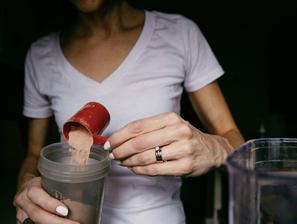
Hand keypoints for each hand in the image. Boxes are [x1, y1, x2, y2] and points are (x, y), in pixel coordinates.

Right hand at [14, 176, 78, 223]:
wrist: (27, 187)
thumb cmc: (42, 183)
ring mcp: (21, 214)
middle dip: (57, 222)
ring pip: (35, 223)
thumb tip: (86, 188)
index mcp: (30, 188)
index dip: (51, 204)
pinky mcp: (22, 222)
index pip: (38, 195)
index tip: (66, 211)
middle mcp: (23, 201)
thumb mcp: (49, 180)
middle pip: (37, 214)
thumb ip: (61, 185)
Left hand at [106, 112, 232, 176]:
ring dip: (128, 161)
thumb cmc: (185, 137)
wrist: (212, 150)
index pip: (137, 126)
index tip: (109, 143)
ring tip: (122, 162)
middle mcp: (178, 130)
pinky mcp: (185, 165)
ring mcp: (183, 149)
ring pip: (146, 157)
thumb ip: (148, 129)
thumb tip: (120, 138)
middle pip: (139, 142)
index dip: (119, 136)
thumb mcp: (170, 125)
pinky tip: (134, 168)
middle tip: (112, 154)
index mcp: (170, 118)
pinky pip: (155, 169)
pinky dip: (140, 170)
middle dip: (120, 150)